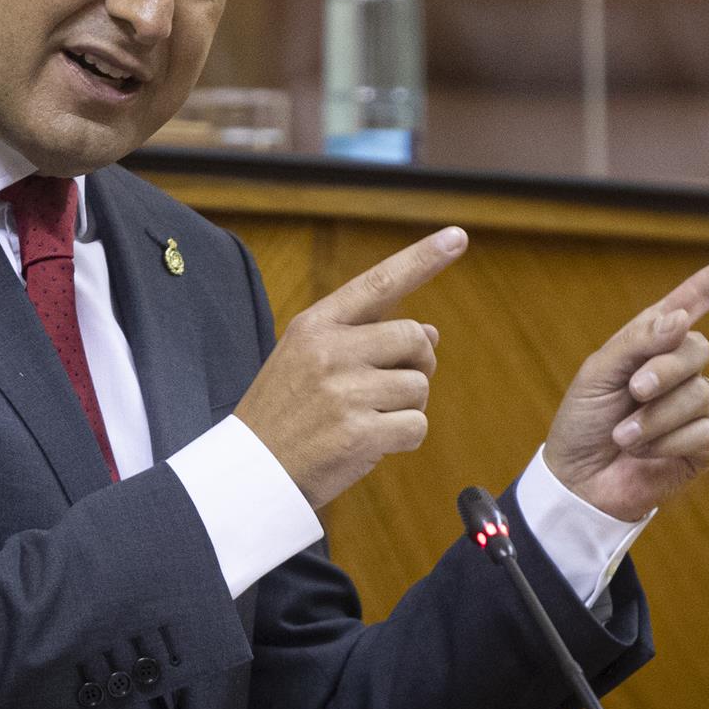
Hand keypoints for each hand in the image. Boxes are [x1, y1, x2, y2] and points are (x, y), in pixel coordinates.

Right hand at [235, 226, 467, 509]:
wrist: (250, 472)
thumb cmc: (284, 413)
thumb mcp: (307, 359)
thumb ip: (363, 339)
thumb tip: (430, 331)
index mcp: (315, 325)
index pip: (378, 283)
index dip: (422, 258)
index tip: (458, 236)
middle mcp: (330, 350)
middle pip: (415, 338)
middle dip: (418, 364)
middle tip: (393, 386)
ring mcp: (344, 392)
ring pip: (419, 386)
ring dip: (407, 407)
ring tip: (368, 419)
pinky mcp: (358, 433)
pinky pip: (416, 426)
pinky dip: (403, 439)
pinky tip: (370, 443)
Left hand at [543, 239, 708, 521]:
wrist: (579, 480)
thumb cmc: (583, 421)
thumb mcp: (598, 372)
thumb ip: (638, 341)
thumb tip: (683, 317)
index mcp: (654, 339)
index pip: (700, 297)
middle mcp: (680, 368)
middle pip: (698, 349)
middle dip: (662, 371)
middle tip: (632, 392)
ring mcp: (695, 406)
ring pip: (699, 395)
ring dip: (654, 418)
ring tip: (624, 435)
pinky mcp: (704, 444)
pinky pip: (701, 432)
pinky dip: (665, 442)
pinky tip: (643, 453)